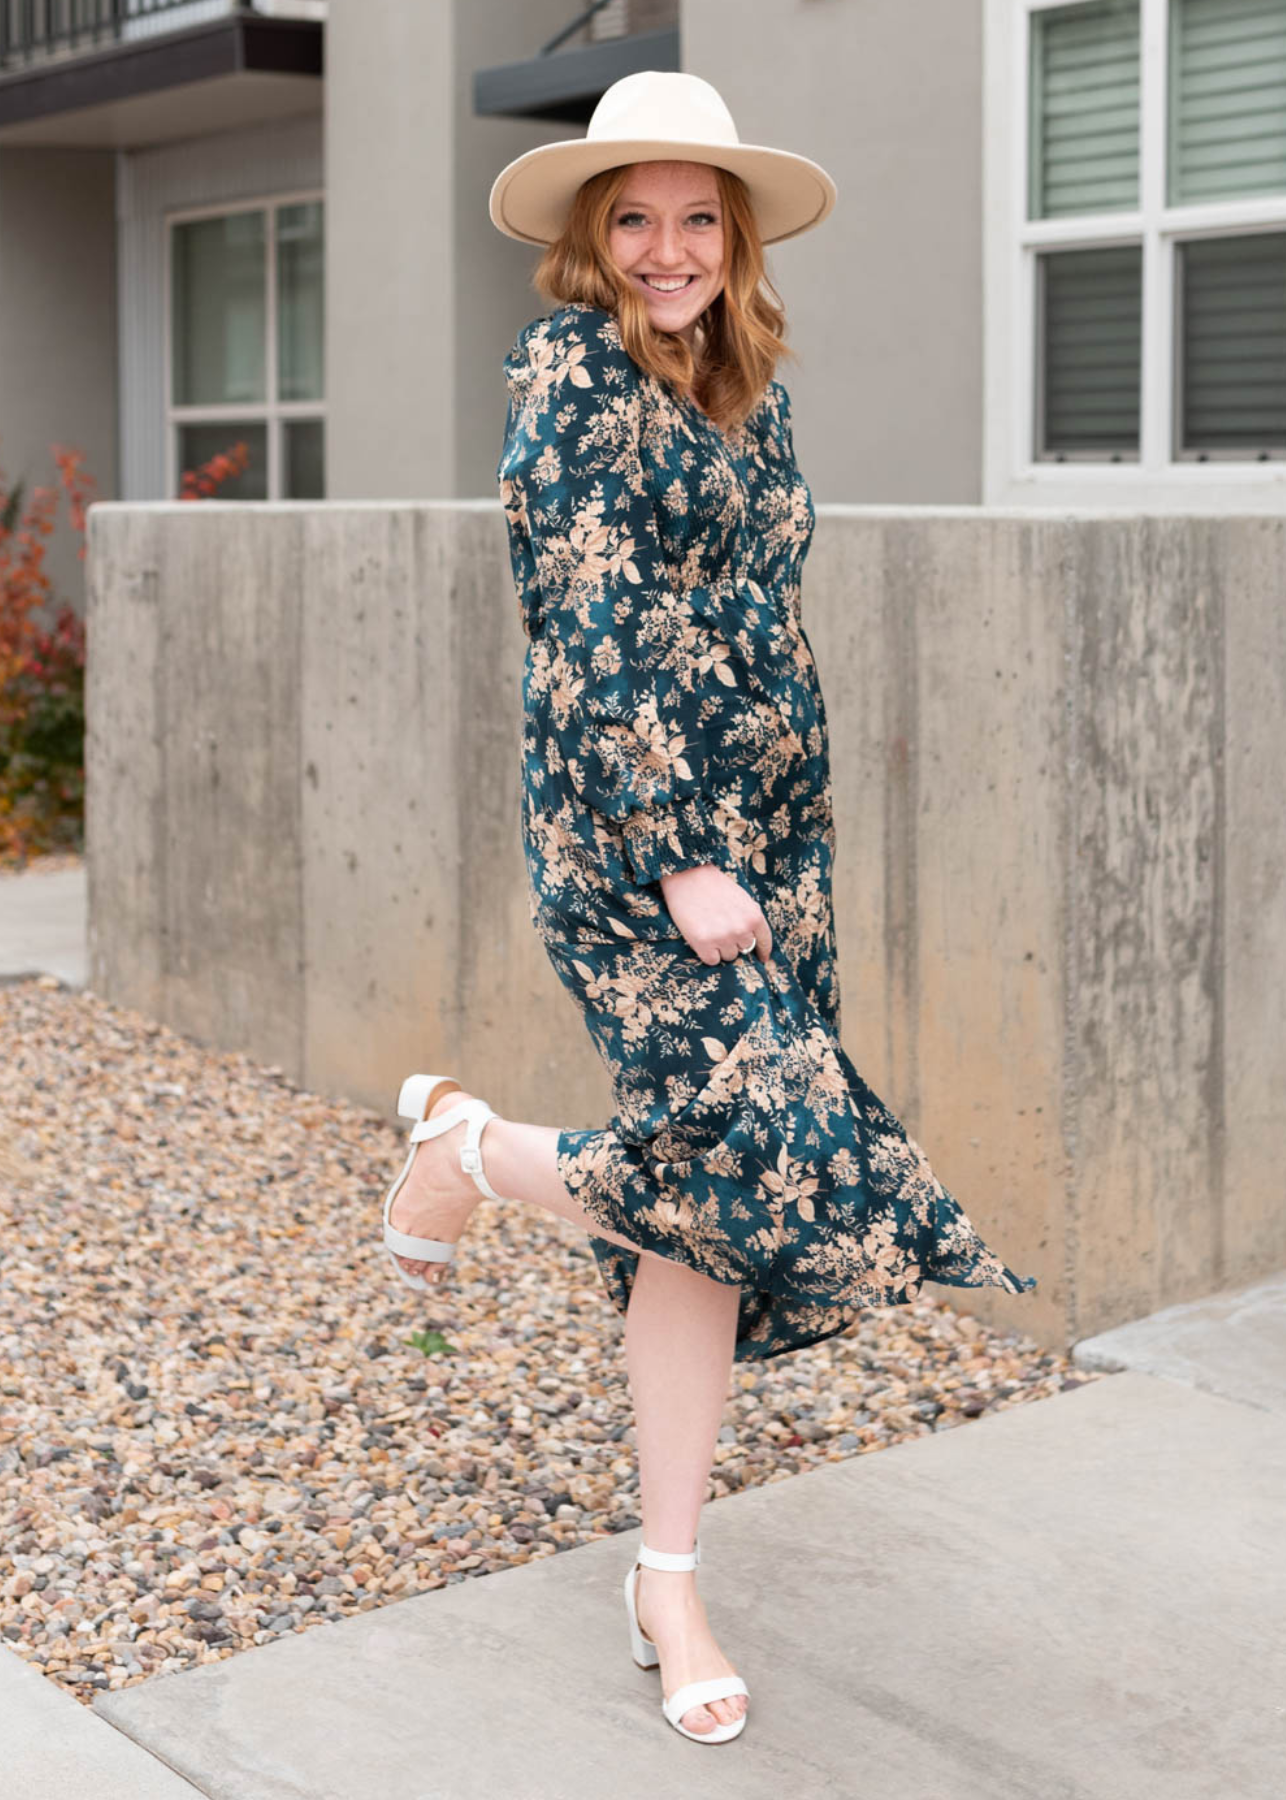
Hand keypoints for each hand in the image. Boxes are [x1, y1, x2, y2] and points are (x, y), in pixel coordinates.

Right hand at [658, 864, 772, 966]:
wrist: (687, 876)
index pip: (764, 941)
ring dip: (720, 947)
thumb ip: (750, 918)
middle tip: (721, 926)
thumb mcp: (741, 898)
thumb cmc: (714, 886)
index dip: (763, 951)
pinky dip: (707, 953)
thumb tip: (754, 940)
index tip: (762, 958)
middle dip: (734, 941)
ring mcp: (722, 937)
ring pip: (728, 956)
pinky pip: (712, 960)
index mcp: (754, 916)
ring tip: (710, 928)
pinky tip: (701, 937)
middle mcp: (741, 929)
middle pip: (744, 950)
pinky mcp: (703, 944)